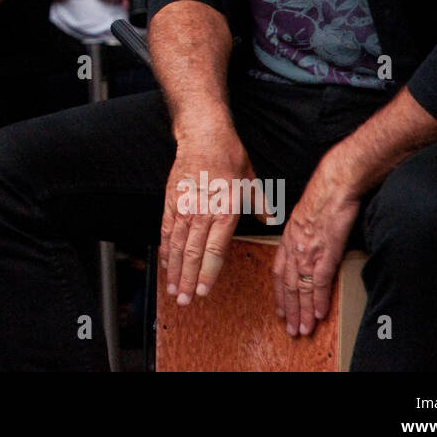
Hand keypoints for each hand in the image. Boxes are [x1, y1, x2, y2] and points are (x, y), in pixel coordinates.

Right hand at [159, 127, 254, 305]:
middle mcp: (202, 213)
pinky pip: (166, 229)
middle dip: (187, 280)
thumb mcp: (252, 182)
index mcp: (225, 212)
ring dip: (174, 270)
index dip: (207, 274)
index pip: (214, 251)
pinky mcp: (171, 200)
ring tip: (172, 289)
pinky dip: (165, 248)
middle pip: (192, 254)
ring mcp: (184, 207)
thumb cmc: (229, 157)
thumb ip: (260, 205)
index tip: (203, 292)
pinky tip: (164, 263)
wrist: (203, 135)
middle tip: (184, 301)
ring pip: (176, 245)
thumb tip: (271, 219)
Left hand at [272, 160, 359, 336]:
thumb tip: (308, 242)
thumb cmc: (323, 195)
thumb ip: (303, 232)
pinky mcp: (325, 252)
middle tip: (291, 328)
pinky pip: (319, 282)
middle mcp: (294, 247)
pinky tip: (319, 313)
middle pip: (288, 285)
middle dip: (290, 309)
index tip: (281, 308)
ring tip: (304, 329)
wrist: (335, 184)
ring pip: (301, 288)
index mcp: (288, 237)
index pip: (278, 272)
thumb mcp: (305, 214)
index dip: (279, 292)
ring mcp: (308, 251)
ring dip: (303, 311)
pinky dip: (318, 300)